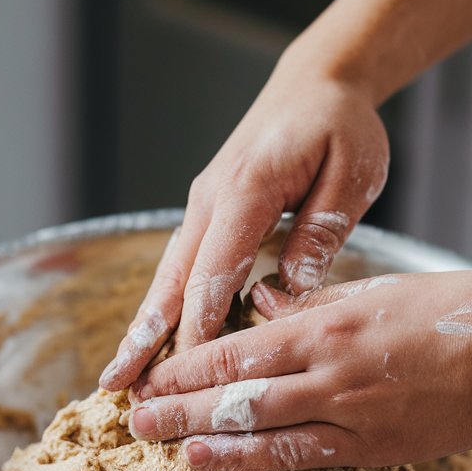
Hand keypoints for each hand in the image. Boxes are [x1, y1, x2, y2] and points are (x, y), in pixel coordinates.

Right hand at [97, 70, 388, 390]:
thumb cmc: (340, 125)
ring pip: (167, 275)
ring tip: (118, 376)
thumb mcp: (353, 173)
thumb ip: (322, 230)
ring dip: (142, 327)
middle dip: (146, 337)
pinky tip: (150, 341)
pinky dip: (161, 305)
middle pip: (172, 279)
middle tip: (119, 386)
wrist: (316, 84)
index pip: (214, 269)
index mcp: (246, 189)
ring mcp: (203, 205)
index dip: (199, 325)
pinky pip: (180, 265)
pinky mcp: (208, 212)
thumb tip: (292, 289)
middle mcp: (212, 199)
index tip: (188, 373)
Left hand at [126, 271, 471, 470]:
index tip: (152, 372)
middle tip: (133, 417)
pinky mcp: (375, 447)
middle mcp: (331, 371)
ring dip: (203, 435)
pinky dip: (253, 460)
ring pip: (259, 427)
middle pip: (236, 391)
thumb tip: (267, 300)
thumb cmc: (462, 312)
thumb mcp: (382, 287)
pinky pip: (302, 456)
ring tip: (158, 443)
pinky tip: (215, 461)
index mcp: (331, 323)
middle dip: (178, 403)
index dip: (188, 364)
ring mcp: (352, 414)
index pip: (240, 348)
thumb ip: (320, 298)